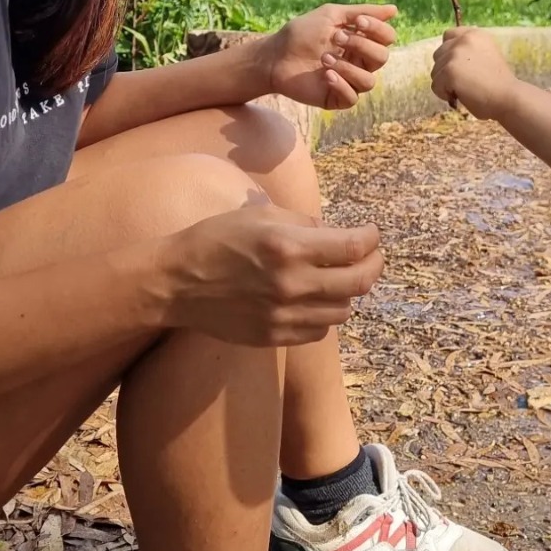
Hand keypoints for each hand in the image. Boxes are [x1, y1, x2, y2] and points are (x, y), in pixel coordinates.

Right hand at [164, 205, 383, 346]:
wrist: (177, 282)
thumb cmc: (215, 239)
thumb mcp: (259, 214)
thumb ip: (303, 222)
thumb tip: (333, 233)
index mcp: (289, 247)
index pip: (354, 247)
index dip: (371, 239)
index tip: (371, 234)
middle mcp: (292, 284)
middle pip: (358, 282)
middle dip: (372, 265)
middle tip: (371, 256)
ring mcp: (285, 315)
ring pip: (343, 310)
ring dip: (347, 292)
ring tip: (338, 278)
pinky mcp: (276, 336)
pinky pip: (319, 330)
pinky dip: (325, 314)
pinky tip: (315, 300)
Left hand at [264, 3, 396, 109]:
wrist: (274, 55)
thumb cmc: (301, 33)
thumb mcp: (331, 15)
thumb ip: (363, 12)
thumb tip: (394, 9)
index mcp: (360, 41)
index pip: (387, 37)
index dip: (377, 29)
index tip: (357, 22)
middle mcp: (358, 62)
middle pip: (382, 57)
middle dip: (360, 45)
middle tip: (335, 38)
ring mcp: (348, 81)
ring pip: (369, 81)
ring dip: (348, 67)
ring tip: (325, 59)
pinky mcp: (336, 98)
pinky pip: (353, 97)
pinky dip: (341, 84)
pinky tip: (326, 75)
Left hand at [431, 26, 518, 120]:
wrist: (508, 98)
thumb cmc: (499, 83)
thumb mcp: (486, 55)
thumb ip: (469, 52)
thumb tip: (448, 57)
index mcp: (475, 34)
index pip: (448, 35)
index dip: (449, 51)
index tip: (459, 65)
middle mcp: (463, 40)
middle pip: (438, 54)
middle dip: (446, 69)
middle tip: (464, 81)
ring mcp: (455, 54)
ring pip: (435, 72)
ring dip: (445, 84)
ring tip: (465, 90)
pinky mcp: (449, 71)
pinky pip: (435, 86)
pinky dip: (444, 94)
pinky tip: (461, 96)